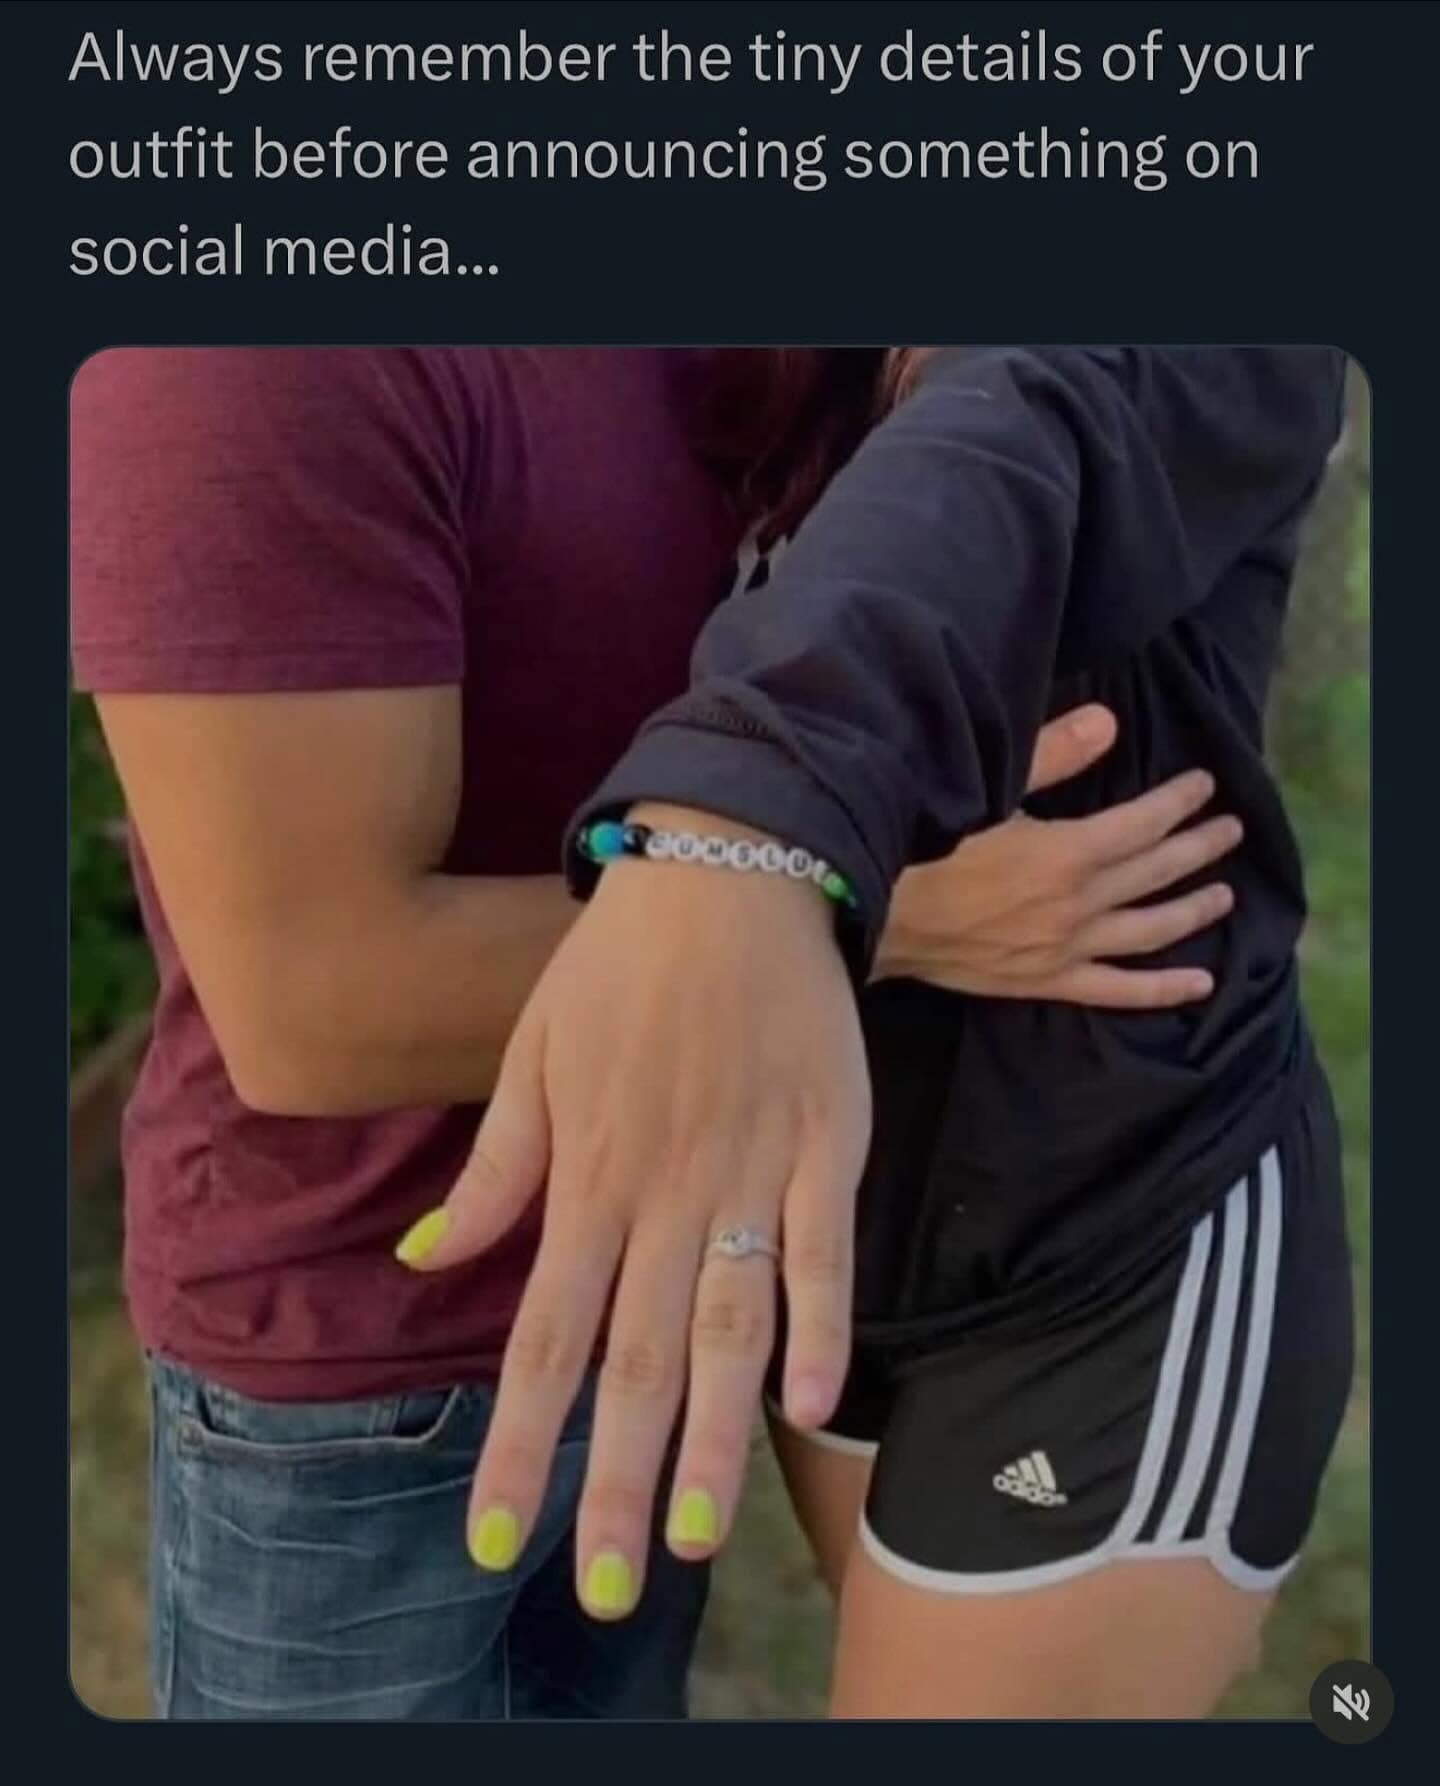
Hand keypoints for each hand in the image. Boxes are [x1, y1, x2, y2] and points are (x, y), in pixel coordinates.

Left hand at [399, 808, 868, 1617]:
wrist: (726, 869)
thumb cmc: (616, 968)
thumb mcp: (530, 1057)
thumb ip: (493, 1171)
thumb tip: (422, 1264)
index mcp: (584, 1175)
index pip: (540, 1337)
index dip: (519, 1442)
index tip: (496, 1537)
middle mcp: (659, 1190)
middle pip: (633, 1358)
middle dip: (616, 1482)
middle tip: (607, 1590)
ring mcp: (746, 1169)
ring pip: (727, 1322)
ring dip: (716, 1436)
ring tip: (699, 1539)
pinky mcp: (822, 1142)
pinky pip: (823, 1245)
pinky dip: (822, 1322)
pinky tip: (812, 1403)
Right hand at [876, 705, 1242, 1007]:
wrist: (871, 913)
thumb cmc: (919, 845)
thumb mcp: (984, 788)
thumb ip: (1051, 756)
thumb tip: (1107, 723)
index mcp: (1068, 853)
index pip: (1143, 823)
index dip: (1178, 802)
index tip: (1203, 785)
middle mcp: (1078, 905)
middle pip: (1156, 873)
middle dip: (1198, 847)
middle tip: (1229, 829)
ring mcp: (1065, 949)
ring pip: (1149, 930)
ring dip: (1192, 910)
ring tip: (1224, 895)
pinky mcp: (1044, 981)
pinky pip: (1116, 990)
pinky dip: (1161, 989)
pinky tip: (1200, 983)